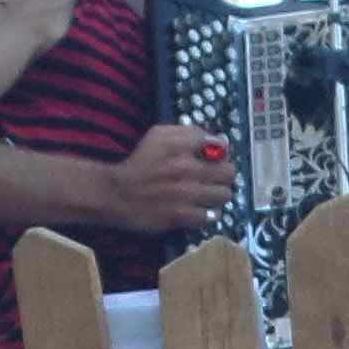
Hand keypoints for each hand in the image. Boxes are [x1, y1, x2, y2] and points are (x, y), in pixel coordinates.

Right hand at [99, 123, 235, 238]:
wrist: (119, 194)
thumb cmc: (140, 163)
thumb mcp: (158, 136)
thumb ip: (187, 133)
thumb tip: (214, 139)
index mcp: (181, 146)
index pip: (220, 146)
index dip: (221, 152)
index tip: (215, 158)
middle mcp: (187, 168)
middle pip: (229, 172)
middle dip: (224, 174)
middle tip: (215, 178)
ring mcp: (187, 194)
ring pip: (224, 195)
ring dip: (219, 195)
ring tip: (208, 194)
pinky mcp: (183, 216)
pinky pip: (212, 215)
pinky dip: (209, 213)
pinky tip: (200, 209)